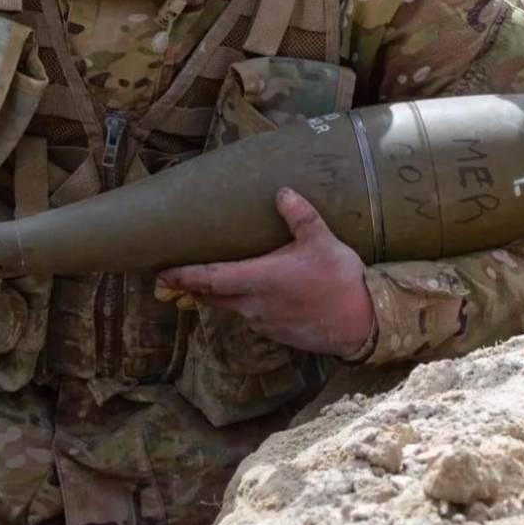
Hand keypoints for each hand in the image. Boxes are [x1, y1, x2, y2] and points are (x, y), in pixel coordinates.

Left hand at [155, 188, 374, 357]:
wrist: (361, 323)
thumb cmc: (340, 280)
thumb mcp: (323, 241)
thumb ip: (300, 217)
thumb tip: (282, 192)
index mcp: (260, 279)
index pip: (210, 279)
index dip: (183, 276)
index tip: (162, 273)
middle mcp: (254, 304)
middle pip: (211, 297)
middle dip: (190, 286)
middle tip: (170, 278)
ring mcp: (263, 321)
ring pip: (230, 308)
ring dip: (216, 296)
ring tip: (207, 282)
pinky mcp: (276, 332)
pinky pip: (250, 317)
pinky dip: (241, 305)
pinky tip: (249, 295)